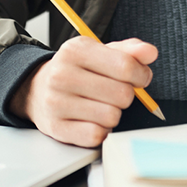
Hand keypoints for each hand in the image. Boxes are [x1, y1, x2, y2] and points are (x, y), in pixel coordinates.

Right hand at [8, 36, 156, 147]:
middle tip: (114, 92)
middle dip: (125, 95)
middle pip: (122, 95)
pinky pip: (97, 136)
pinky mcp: (57, 128)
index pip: (126, 66)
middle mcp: (62, 75)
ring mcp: (57, 103)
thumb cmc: (75, 69)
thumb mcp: (98, 52)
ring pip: (112, 117)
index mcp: (75, 50)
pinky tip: (92, 119)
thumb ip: (128, 51)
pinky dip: (101, 131)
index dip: (141, 75)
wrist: (37, 89)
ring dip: (113, 114)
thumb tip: (150, 52)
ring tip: (100, 105)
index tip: (139, 78)